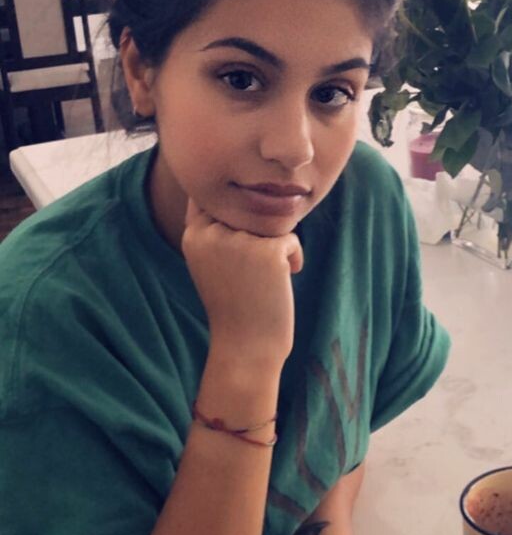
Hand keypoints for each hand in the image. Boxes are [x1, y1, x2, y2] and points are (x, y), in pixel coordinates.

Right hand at [181, 198, 302, 365]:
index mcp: (193, 234)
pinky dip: (294, 258)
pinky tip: (285, 279)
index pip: (221, 203)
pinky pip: (291, 239)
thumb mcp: (210, 261)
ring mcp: (239, 241)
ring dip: (277, 247)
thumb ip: (215, 226)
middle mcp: (211, 233)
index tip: (241, 257)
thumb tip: (236, 188)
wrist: (247, 345)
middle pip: (250, 211)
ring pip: (271, 223)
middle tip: (256, 270)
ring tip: (268, 276)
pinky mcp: (267, 251)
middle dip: (260, 235)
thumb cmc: (234, 303)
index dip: (239, 225)